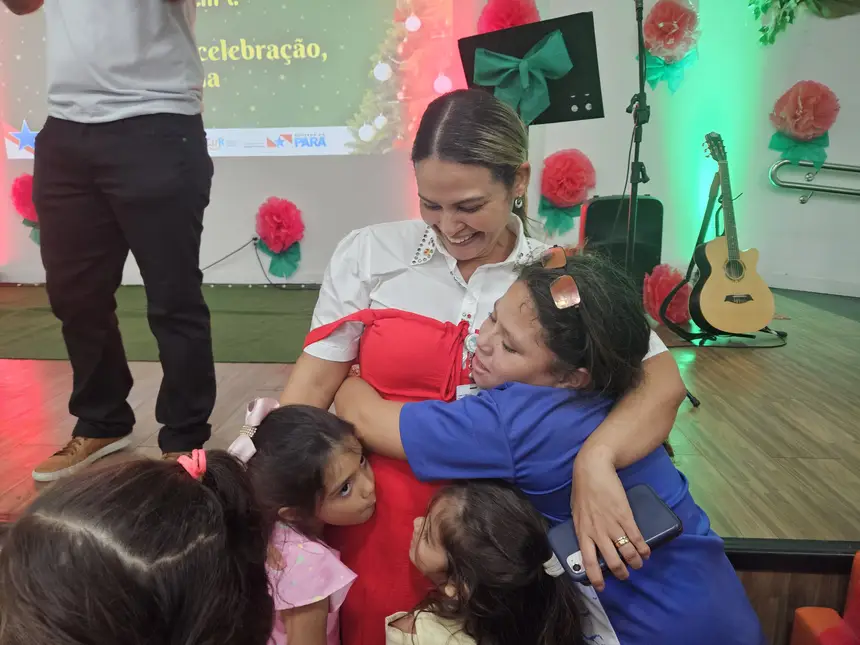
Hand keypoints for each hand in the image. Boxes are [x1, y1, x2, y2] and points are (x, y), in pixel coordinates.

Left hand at [571, 446, 649, 590]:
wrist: (593, 469)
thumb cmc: (583, 489)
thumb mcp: (577, 512)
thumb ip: (583, 527)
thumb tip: (588, 539)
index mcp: (582, 531)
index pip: (588, 561)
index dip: (595, 577)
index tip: (601, 587)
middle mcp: (597, 532)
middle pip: (612, 561)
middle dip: (621, 573)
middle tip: (625, 575)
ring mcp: (612, 525)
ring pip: (627, 553)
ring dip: (635, 562)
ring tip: (638, 564)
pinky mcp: (625, 516)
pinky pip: (636, 538)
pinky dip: (643, 548)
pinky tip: (646, 552)